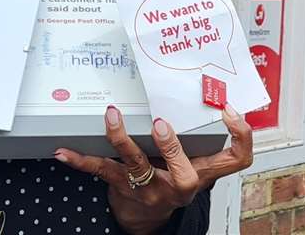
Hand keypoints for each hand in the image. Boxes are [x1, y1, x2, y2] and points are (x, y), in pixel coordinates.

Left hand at [55, 105, 253, 233]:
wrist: (148, 214)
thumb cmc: (174, 176)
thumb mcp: (197, 160)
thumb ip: (205, 133)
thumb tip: (211, 90)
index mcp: (203, 173)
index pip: (237, 159)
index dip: (241, 136)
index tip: (229, 111)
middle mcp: (180, 184)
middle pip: (184, 172)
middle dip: (172, 147)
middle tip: (161, 122)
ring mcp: (149, 188)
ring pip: (137, 166)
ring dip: (122, 140)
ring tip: (112, 117)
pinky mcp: (121, 186)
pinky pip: (100, 170)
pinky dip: (80, 159)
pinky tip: (64, 152)